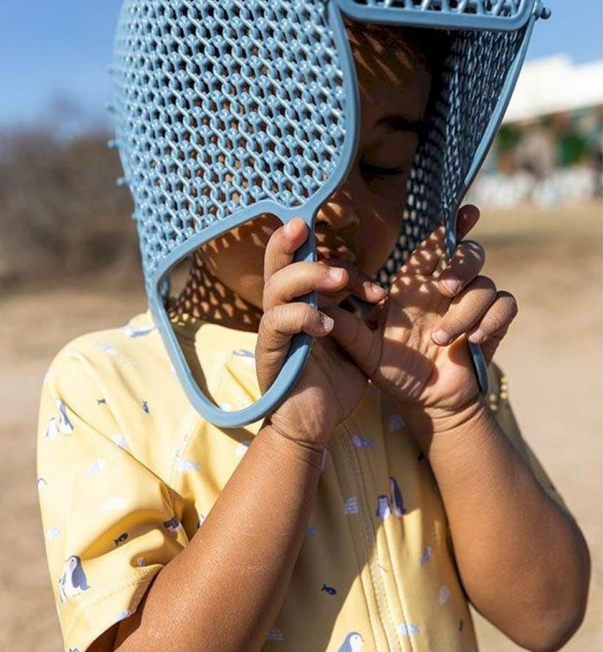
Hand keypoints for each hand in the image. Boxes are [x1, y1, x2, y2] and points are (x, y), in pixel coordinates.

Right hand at [255, 218, 385, 447]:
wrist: (314, 426)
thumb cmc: (332, 384)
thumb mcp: (354, 344)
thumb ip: (360, 317)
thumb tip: (381, 293)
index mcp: (302, 304)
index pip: (309, 266)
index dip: (341, 266)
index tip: (376, 288)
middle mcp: (282, 310)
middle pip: (276, 263)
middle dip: (289, 240)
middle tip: (306, 225)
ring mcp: (273, 329)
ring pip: (276, 286)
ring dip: (308, 276)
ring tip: (340, 280)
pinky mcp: (269, 351)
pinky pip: (278, 322)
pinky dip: (303, 316)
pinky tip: (327, 325)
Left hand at [322, 205, 517, 422]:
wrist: (425, 402)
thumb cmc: (394, 371)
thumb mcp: (366, 352)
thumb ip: (348, 329)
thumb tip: (321, 305)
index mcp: (416, 285)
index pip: (435, 246)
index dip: (451, 225)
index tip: (465, 211)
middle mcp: (445, 290)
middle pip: (468, 254)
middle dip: (460, 265)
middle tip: (444, 290)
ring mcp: (471, 306)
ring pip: (485, 283)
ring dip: (466, 311)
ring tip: (442, 338)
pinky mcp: (491, 325)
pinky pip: (505, 305)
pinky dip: (492, 319)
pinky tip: (474, 340)